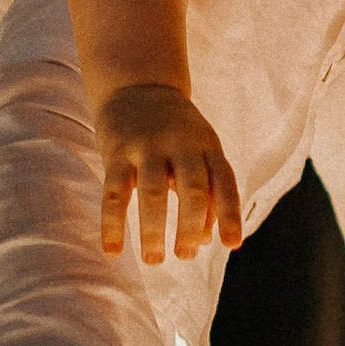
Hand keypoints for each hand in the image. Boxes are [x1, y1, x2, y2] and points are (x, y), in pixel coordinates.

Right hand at [99, 83, 243, 261]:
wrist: (137, 84)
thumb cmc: (175, 132)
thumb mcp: (199, 152)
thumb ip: (205, 193)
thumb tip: (203, 241)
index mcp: (207, 145)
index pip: (224, 182)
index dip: (229, 215)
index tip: (232, 246)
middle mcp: (181, 143)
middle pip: (191, 189)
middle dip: (189, 227)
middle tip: (185, 256)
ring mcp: (147, 145)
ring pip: (153, 193)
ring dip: (153, 231)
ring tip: (154, 260)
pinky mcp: (117, 150)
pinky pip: (114, 192)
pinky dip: (113, 223)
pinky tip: (112, 250)